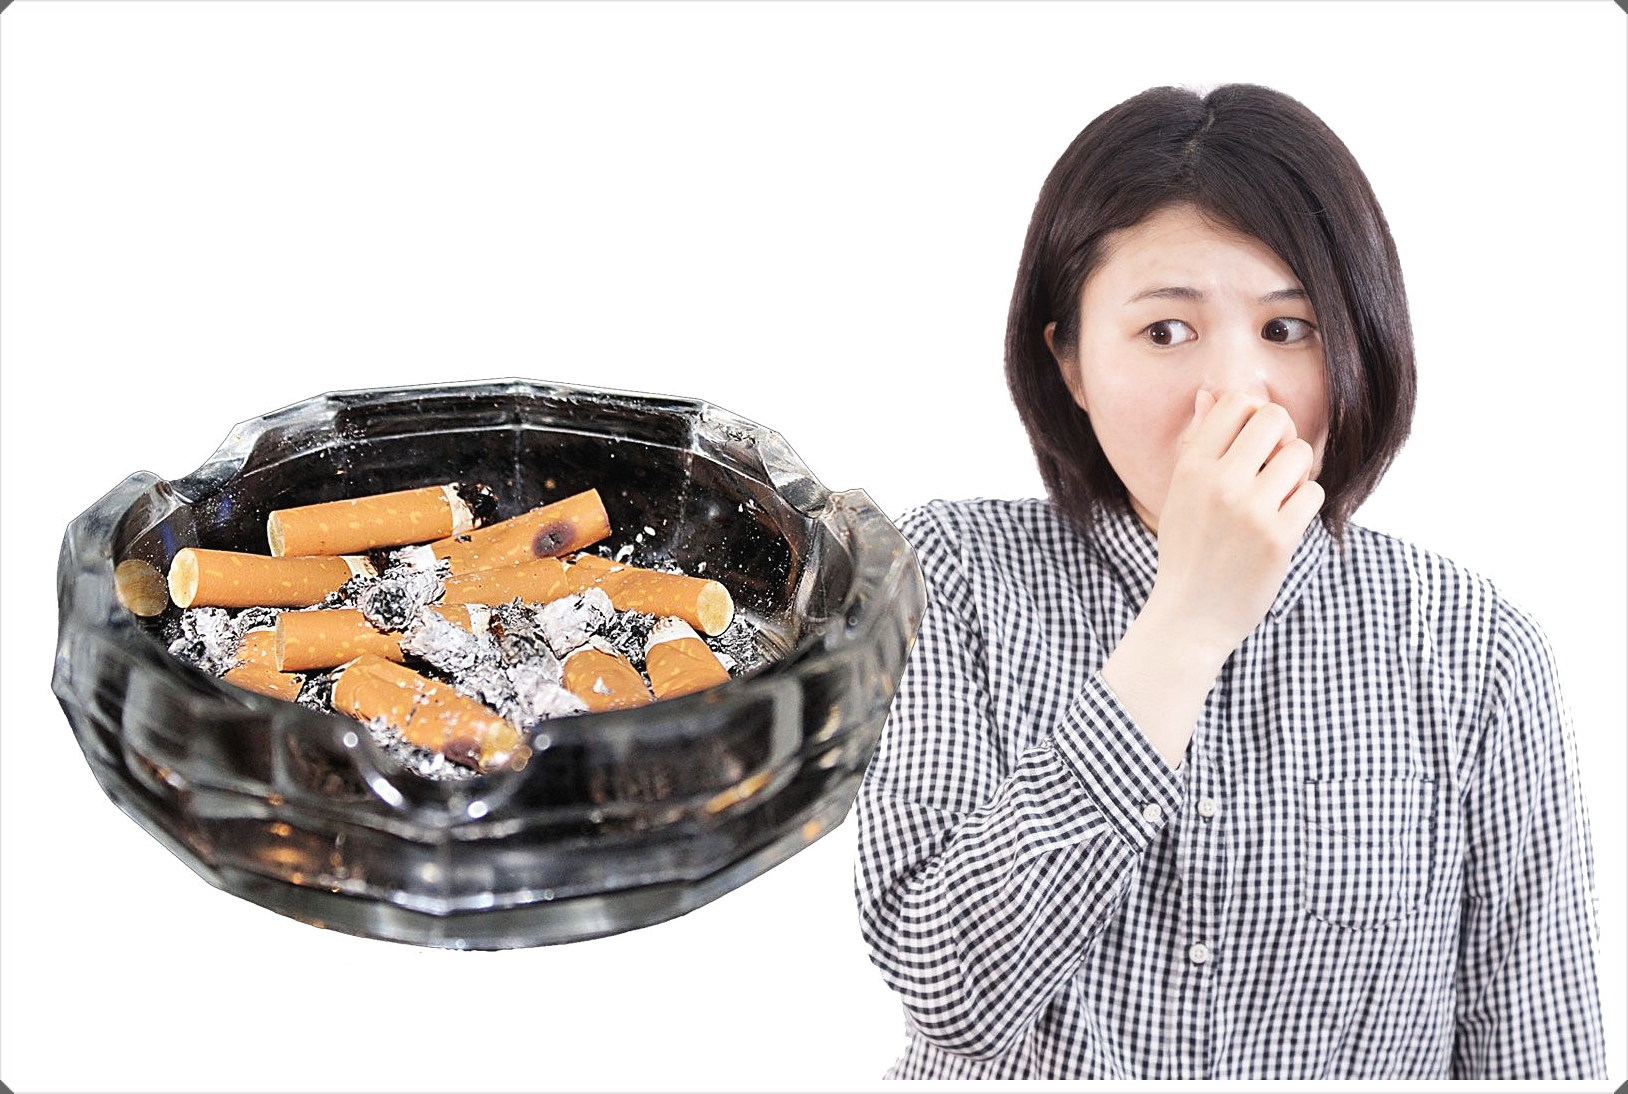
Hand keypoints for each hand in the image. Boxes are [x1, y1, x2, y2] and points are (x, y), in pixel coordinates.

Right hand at [1144, 389, 1324, 663]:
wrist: (1190, 617)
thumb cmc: (1187, 552)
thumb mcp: (1180, 493)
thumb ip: (1198, 443)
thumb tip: (1210, 393)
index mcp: (1191, 467)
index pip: (1236, 403)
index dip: (1252, 415)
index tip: (1251, 441)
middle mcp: (1219, 482)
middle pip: (1274, 418)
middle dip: (1281, 436)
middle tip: (1273, 464)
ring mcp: (1250, 510)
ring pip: (1299, 454)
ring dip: (1297, 472)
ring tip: (1279, 495)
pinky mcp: (1279, 537)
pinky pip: (1313, 493)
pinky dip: (1305, 503)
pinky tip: (1286, 519)